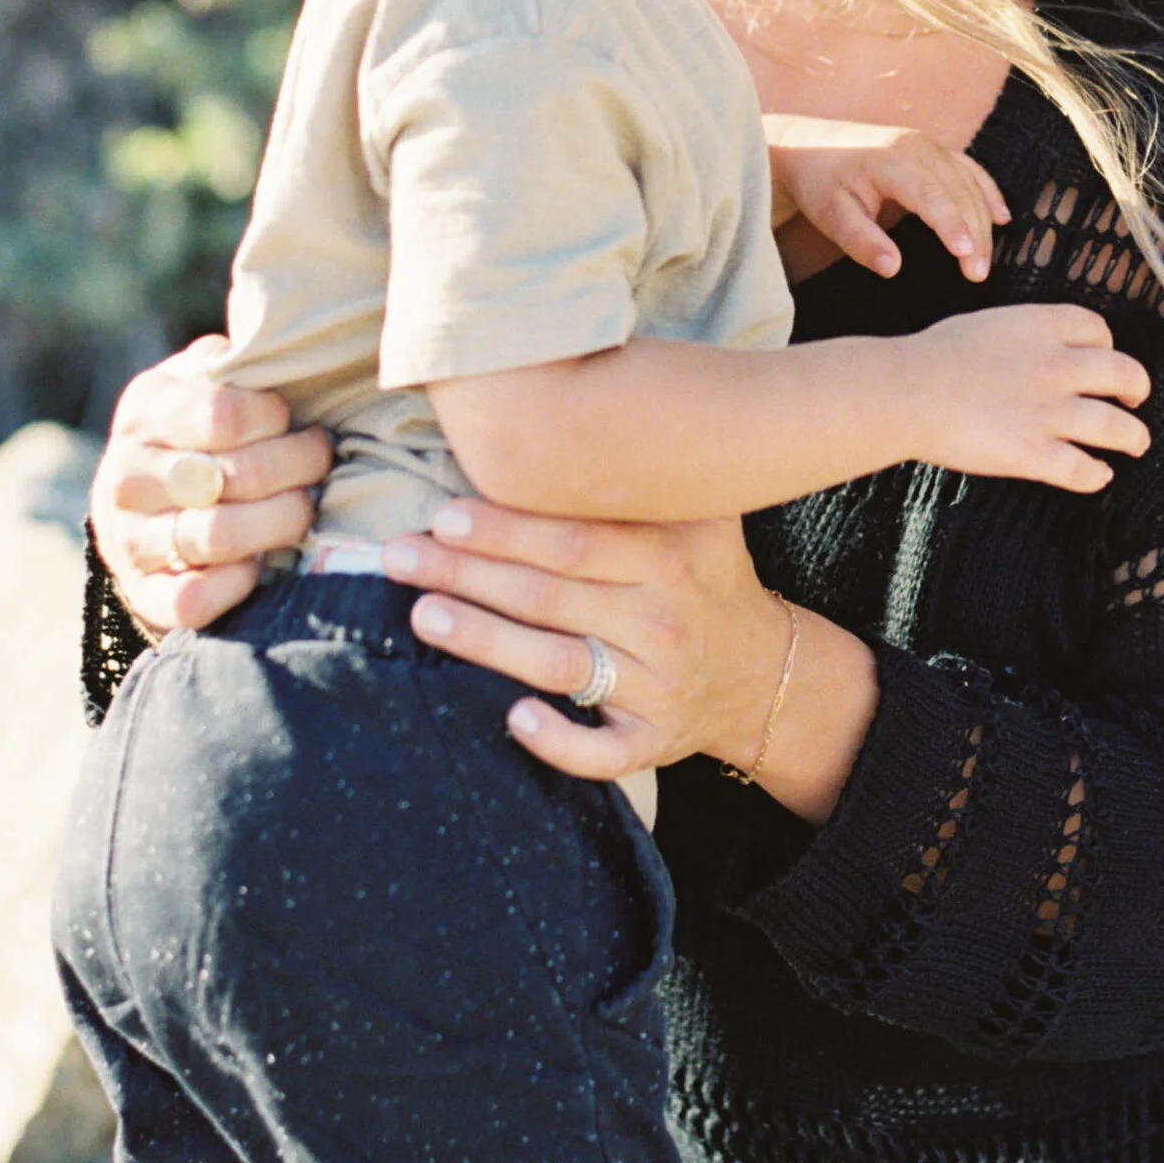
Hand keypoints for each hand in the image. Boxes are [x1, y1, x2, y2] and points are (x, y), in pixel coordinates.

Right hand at [89, 338, 331, 637]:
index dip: (276, 419)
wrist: (142, 511)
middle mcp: (126, 474)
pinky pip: (191, 599)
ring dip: (280, 524)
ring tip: (305, 508)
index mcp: (145, 410)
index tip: (297, 419)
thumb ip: (237, 363)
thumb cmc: (198, 431)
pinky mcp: (140, 593)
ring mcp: (128, 538)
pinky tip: (262, 563)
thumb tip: (286, 341)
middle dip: (297, 469)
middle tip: (320, 463)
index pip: (223, 413)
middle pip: (233, 477)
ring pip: (216, 537)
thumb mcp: (205, 381)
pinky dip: (237, 583)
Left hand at [378, 501, 873, 818]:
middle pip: (550, 596)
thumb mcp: (696, 515)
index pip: (576, 540)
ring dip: (486, 642)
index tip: (444, 513)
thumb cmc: (705, 575)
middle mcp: (664, 619)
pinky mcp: (653, 740)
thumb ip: (638, 476)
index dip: (508, 528)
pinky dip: (560, 741)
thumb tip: (558, 410)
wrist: (764, 668)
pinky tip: (514, 720)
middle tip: (399, 555)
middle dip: (468, 574)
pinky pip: (603, 752)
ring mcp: (659, 684)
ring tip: (422, 616)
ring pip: (561, 665)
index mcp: (670, 555)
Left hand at [766, 113, 1008, 281]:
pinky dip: (988, 193)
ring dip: (983, 221)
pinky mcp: (933, 150)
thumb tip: (893, 268)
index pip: (932, 196)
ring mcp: (928, 145)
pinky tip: (1002, 217)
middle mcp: (917, 147)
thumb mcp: (831, 215)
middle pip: (959, 192)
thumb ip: (861, 242)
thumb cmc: (819, 183)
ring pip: (969, 184)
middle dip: (974, 234)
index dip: (953, 226)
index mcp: (891, 161)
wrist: (807, 147)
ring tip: (984, 262)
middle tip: (977, 276)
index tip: (967, 257)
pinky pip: (970, 170)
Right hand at [906, 303, 1149, 492]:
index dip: (1109, 346)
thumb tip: (1033, 350)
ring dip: (1134, 437)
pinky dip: (1096, 475)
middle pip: (1124, 374)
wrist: (907, 391)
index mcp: (1042, 327)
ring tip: (1136, 443)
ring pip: (1117, 427)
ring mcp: (1049, 412)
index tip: (1104, 359)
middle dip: (1137, 388)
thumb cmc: (933, 356)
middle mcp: (1056, 367)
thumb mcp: (987, 324)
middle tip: (1134, 399)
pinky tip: (1098, 475)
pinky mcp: (1034, 454)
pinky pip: (1083, 470)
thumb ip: (1022, 336)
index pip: (1099, 331)